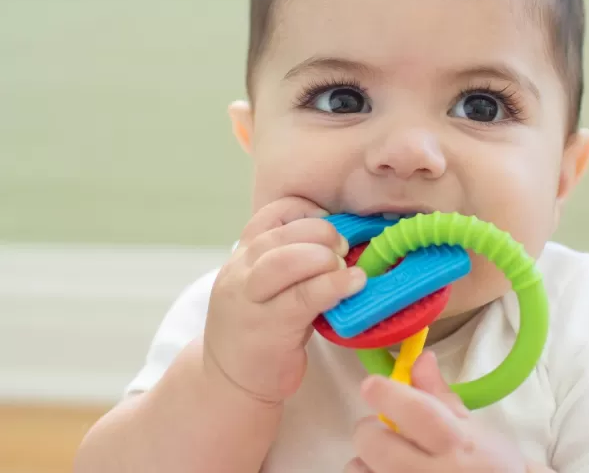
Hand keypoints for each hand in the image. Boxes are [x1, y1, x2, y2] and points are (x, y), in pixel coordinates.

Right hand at [202, 197, 366, 405]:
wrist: (229, 383)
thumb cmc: (259, 330)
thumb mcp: (264, 288)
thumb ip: (290, 263)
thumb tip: (340, 243)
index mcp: (241, 257)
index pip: (268, 216)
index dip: (303, 211)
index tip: (328, 221)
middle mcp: (239, 273)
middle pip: (279, 236)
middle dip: (319, 232)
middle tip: (343, 247)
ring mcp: (249, 301)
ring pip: (284, 261)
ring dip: (323, 257)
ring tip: (347, 267)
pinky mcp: (267, 328)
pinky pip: (303, 297)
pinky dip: (333, 285)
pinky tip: (354, 283)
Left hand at [345, 351, 529, 472]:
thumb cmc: (491, 466)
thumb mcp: (473, 428)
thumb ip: (439, 394)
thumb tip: (421, 358)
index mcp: (455, 443)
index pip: (415, 412)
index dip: (387, 394)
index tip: (371, 385)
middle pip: (374, 442)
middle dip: (371, 430)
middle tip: (384, 431)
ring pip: (358, 468)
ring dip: (365, 461)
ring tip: (385, 462)